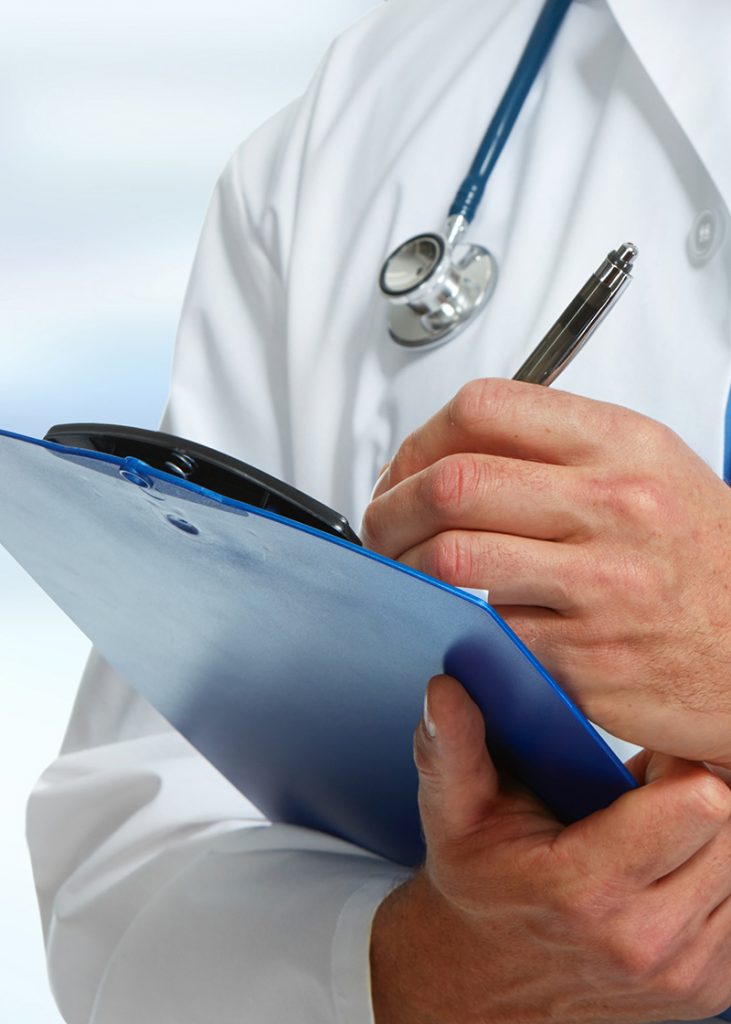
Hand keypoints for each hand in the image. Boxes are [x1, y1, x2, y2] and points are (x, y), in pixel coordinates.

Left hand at [361, 378, 730, 766]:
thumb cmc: (706, 561)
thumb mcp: (650, 469)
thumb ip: (559, 447)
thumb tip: (456, 445)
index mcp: (623, 446)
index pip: (486, 409)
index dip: (422, 437)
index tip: (408, 464)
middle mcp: (613, 507)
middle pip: (453, 484)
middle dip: (392, 504)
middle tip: (384, 521)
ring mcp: (598, 586)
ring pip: (454, 558)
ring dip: (408, 564)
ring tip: (409, 567)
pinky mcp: (582, 657)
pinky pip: (487, 627)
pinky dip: (463, 620)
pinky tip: (470, 614)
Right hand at [370, 676, 730, 1023]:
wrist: (484, 982)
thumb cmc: (476, 883)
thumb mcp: (452, 810)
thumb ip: (451, 746)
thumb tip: (444, 690)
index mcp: (585, 890)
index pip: (700, 802)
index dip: (678, 765)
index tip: (645, 763)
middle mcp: (645, 942)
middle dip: (699, 796)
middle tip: (649, 793)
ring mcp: (684, 977)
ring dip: (712, 838)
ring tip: (656, 831)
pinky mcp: (710, 996)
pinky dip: (715, 876)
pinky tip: (667, 868)